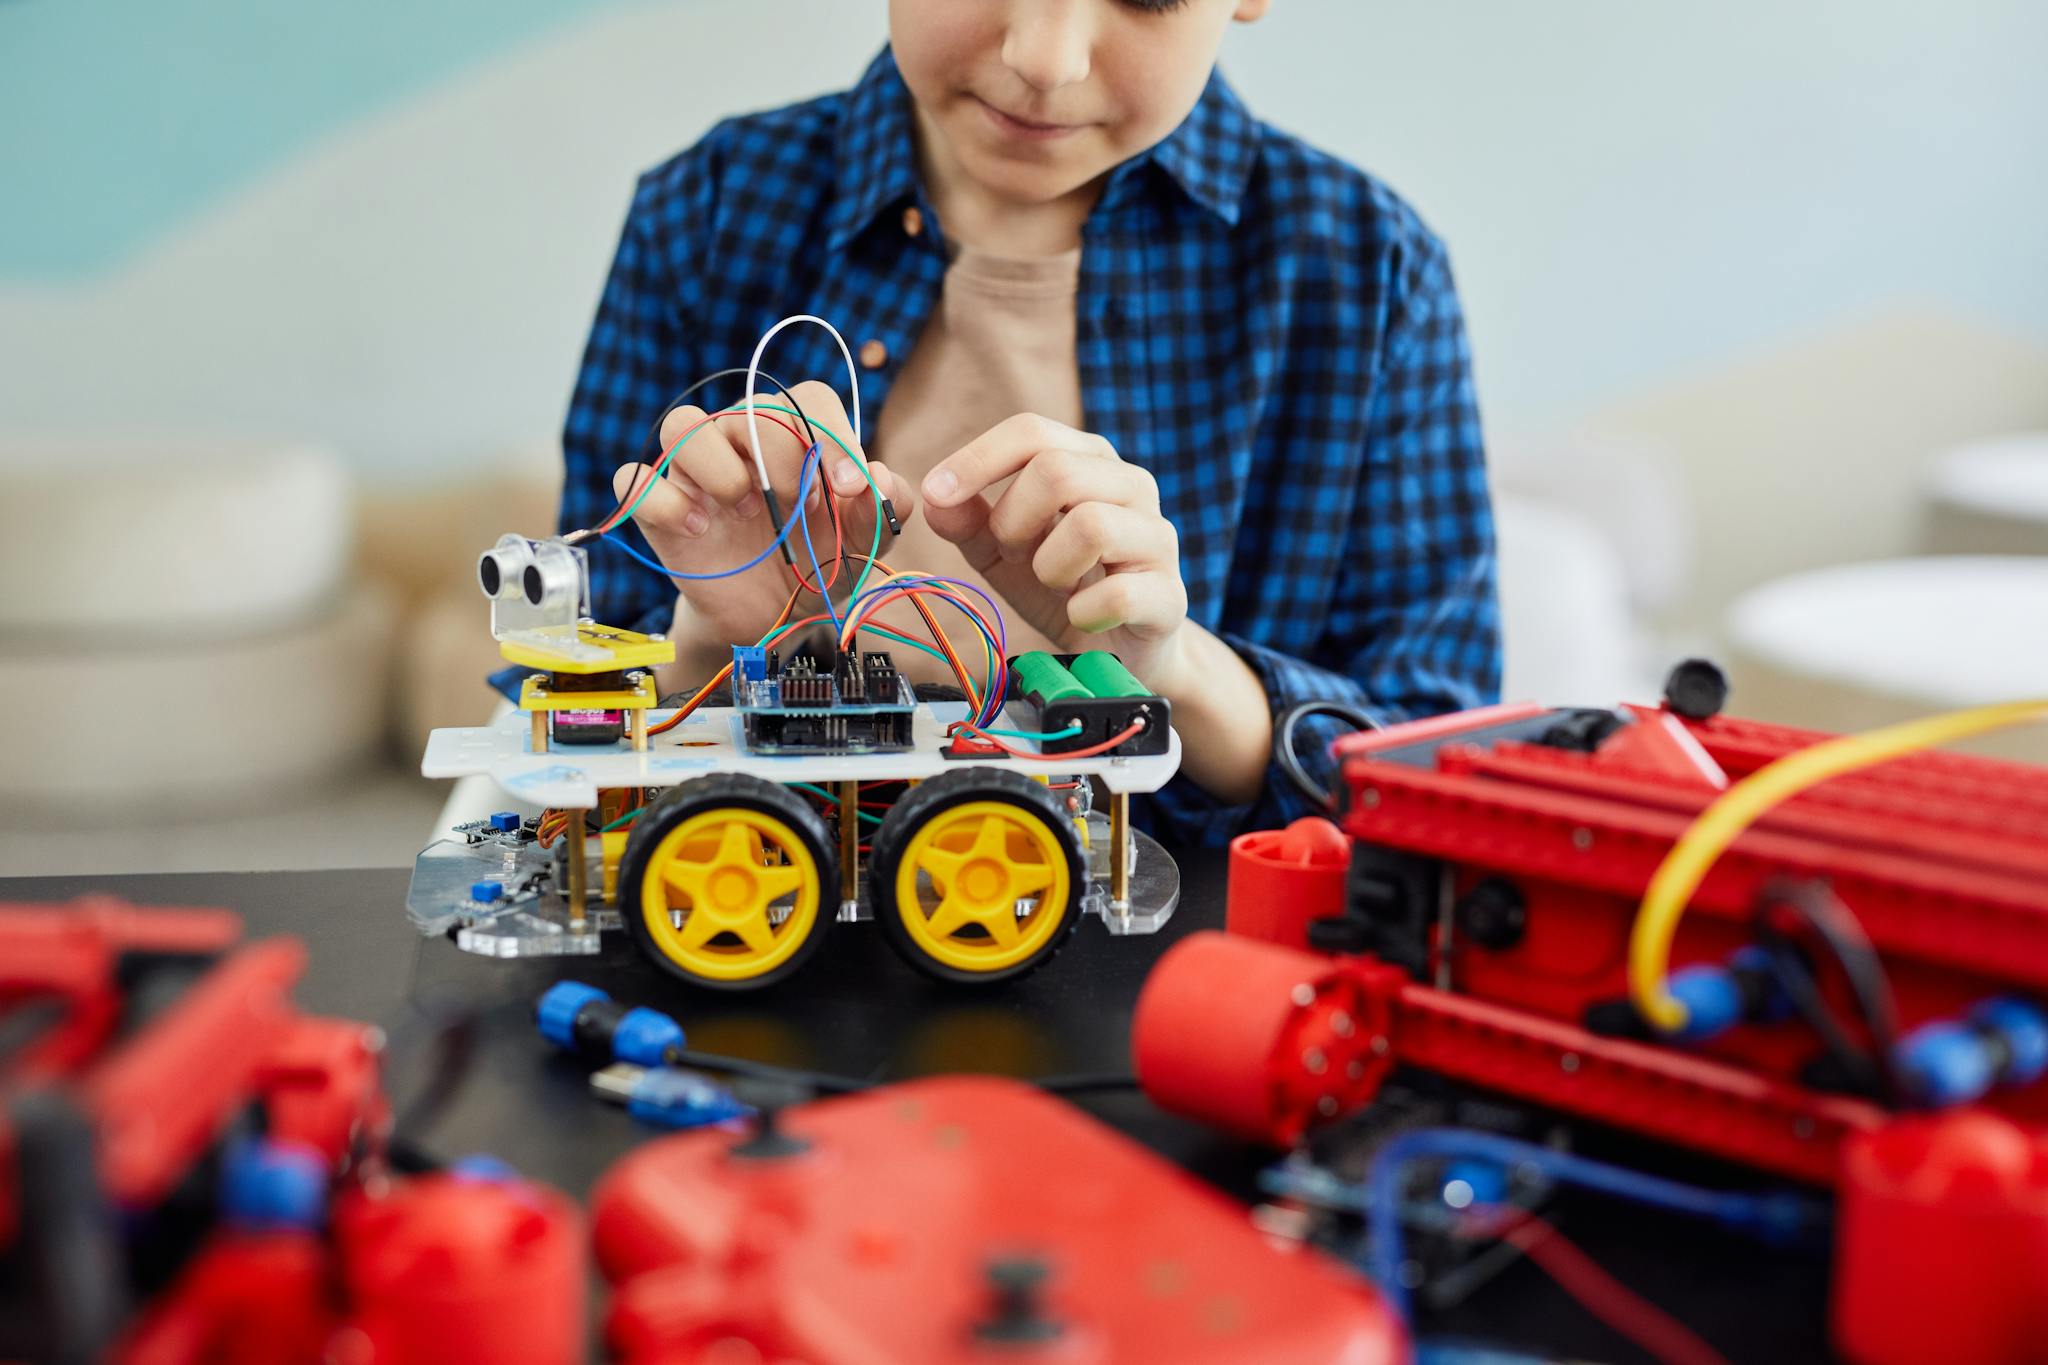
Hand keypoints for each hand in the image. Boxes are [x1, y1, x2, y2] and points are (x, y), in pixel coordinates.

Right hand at [613, 380, 917, 668]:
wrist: (776, 619)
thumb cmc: (818, 563)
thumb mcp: (866, 542)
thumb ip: (884, 507)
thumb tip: (876, 476)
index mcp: (795, 434)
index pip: (809, 398)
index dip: (832, 437)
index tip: (848, 488)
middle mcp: (740, 439)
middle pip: (750, 409)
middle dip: (785, 460)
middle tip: (803, 510)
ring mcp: (693, 471)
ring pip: (682, 426)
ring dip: (720, 468)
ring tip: (746, 510)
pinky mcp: (657, 509)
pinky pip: (634, 481)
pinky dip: (664, 502)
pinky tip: (697, 531)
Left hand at [919, 414, 1190, 687]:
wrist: (1119, 652)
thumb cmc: (1063, 587)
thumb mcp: (1002, 552)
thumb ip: (968, 523)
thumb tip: (933, 498)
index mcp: (1090, 461)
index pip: (1032, 432)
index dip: (978, 459)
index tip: (936, 492)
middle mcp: (1131, 486)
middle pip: (1057, 472)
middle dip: (1014, 521)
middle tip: (1013, 554)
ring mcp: (1157, 538)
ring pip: (1091, 525)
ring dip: (1049, 566)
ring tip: (1053, 584)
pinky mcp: (1170, 594)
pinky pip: (1117, 593)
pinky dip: (1082, 612)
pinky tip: (1081, 616)